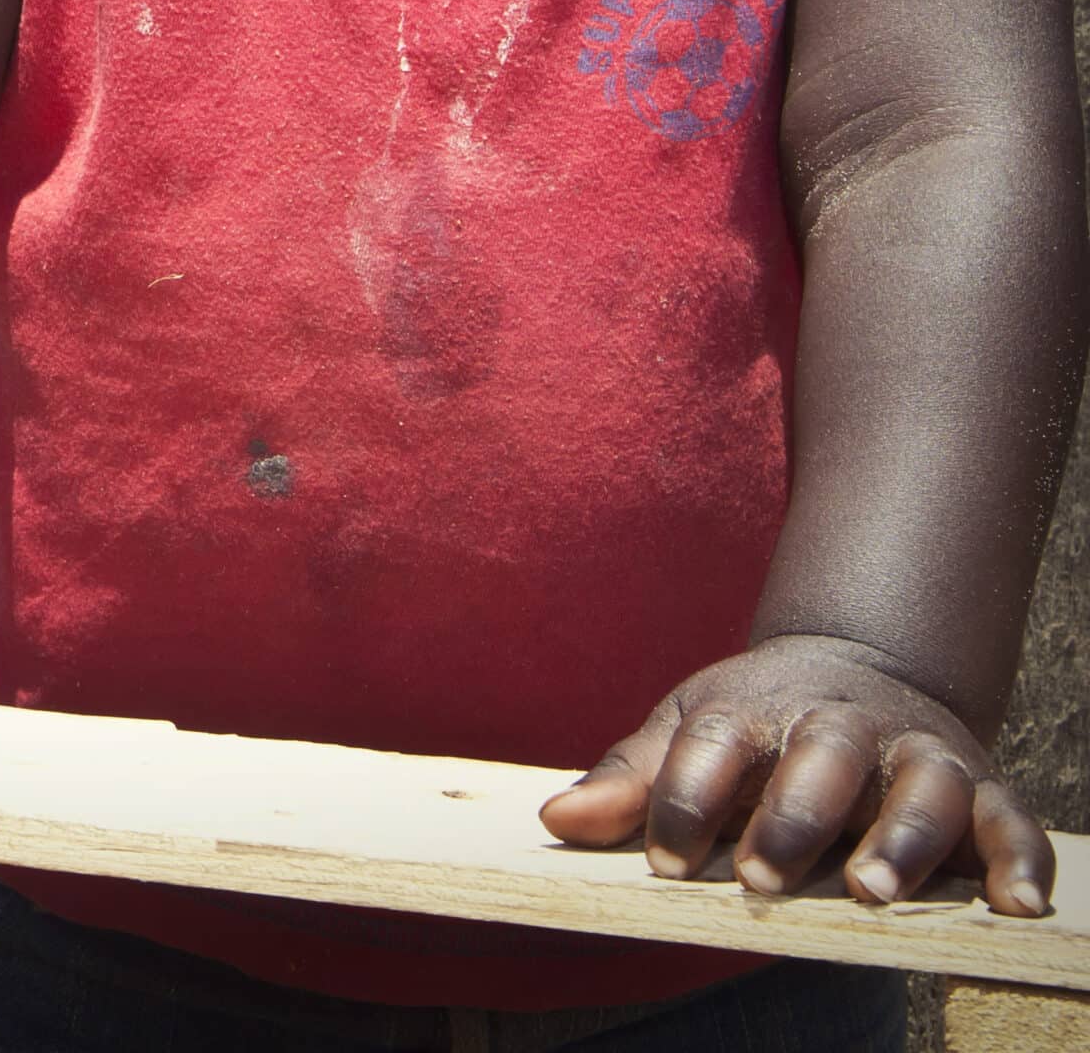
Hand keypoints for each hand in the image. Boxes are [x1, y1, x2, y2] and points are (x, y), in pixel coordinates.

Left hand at [539, 635, 1052, 914]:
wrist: (858, 669)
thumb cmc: (759, 723)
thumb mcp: (688, 732)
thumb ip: (631, 782)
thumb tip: (555, 820)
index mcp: (759, 708)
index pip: (715, 744)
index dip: (685, 801)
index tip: (666, 862)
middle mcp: (842, 726)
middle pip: (822, 759)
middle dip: (792, 816)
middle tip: (762, 877)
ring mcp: (916, 753)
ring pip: (921, 786)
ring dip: (901, 837)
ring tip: (870, 890)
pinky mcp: (983, 788)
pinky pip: (1010, 822)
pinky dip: (1017, 860)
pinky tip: (1015, 904)